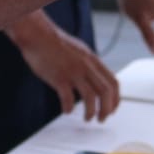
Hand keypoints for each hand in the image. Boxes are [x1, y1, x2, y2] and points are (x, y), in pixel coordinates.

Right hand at [4, 10, 119, 121]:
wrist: (37, 34)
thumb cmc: (56, 44)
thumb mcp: (80, 51)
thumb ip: (89, 64)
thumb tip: (96, 78)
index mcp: (93, 60)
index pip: (113, 82)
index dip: (115, 99)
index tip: (112, 109)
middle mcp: (86, 66)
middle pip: (106, 92)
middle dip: (107, 109)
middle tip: (102, 119)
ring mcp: (73, 72)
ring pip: (91, 97)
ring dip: (91, 112)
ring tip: (88, 119)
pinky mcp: (59, 77)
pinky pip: (68, 98)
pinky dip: (69, 108)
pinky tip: (67, 110)